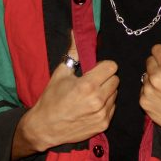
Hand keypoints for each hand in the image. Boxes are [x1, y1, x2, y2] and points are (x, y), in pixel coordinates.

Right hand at [12, 32, 118, 158]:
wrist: (44, 128)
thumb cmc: (51, 99)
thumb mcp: (60, 74)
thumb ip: (73, 53)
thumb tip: (76, 32)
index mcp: (88, 85)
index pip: (112, 66)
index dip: (103, 66)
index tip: (95, 69)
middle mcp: (98, 100)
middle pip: (115, 79)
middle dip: (106, 78)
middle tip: (92, 82)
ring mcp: (102, 114)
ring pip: (115, 94)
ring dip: (106, 92)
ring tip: (90, 95)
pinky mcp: (103, 125)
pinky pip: (113, 108)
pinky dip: (105, 105)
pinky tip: (91, 107)